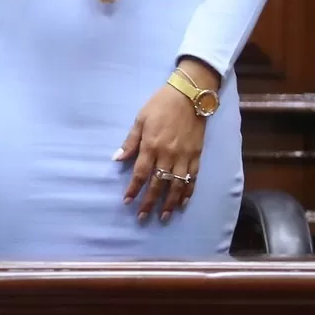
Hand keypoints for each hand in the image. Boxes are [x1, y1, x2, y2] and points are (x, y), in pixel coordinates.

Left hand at [117, 61, 213, 221]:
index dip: (134, 189)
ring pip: (176, 186)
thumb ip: (130, 141)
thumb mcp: (140, 119)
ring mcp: (185, 157)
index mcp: (151, 145)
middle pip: (157, 184)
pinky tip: (183, 203)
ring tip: (163, 216)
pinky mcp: (197, 157)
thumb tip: (117, 159)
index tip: (127, 202)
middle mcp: (168, 155)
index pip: (140, 173)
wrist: (190, 97)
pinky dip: (188, 192)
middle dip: (149, 202)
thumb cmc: (160, 105)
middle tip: (143, 217)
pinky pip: (192, 179)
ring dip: (170, 203)